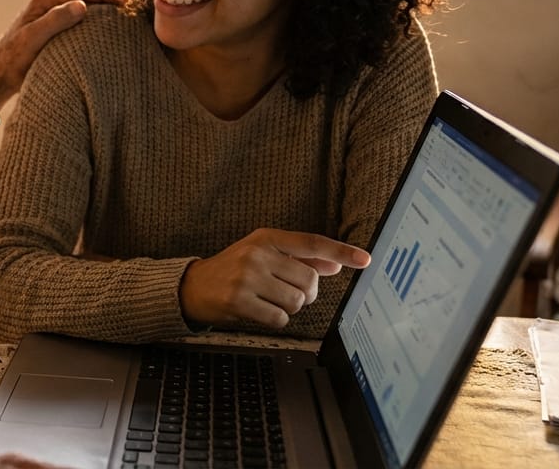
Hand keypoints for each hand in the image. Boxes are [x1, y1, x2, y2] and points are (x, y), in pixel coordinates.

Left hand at [0, 0, 128, 112]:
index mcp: (43, 3)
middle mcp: (48, 7)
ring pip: (84, 6)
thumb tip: (82, 5)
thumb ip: (55, 21)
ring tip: (129, 8)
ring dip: (106, 5)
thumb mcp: (32, 39)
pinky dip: (98, 19)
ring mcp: (51, 19)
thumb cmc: (11, 60)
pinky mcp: (54, 33)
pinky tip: (111, 27)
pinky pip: (81, 21)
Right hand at [179, 228, 369, 329]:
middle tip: (286, 292)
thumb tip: (335, 266)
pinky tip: (260, 311)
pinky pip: (280, 318)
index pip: (312, 243)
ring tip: (269, 301)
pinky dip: (276, 319)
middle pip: (309, 280)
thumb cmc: (232, 269)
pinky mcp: (239, 301)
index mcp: (266, 238)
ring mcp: (247, 277)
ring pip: (297, 301)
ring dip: (290, 307)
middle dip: (305, 293)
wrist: (193, 286)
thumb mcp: (263, 255)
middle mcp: (257, 254)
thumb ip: (299, 258)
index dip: (341, 252)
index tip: (365, 259)